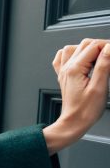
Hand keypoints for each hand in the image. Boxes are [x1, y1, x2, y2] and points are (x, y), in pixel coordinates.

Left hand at [43, 38, 109, 154]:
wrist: (73, 122)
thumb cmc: (86, 110)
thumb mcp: (99, 87)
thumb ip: (104, 65)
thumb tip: (109, 48)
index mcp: (75, 69)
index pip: (93, 46)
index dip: (108, 46)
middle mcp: (66, 68)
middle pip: (84, 44)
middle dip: (101, 45)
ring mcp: (63, 71)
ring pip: (73, 48)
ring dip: (88, 48)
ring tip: (100, 57)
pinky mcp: (64, 76)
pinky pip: (63, 58)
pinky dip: (73, 54)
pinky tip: (81, 59)